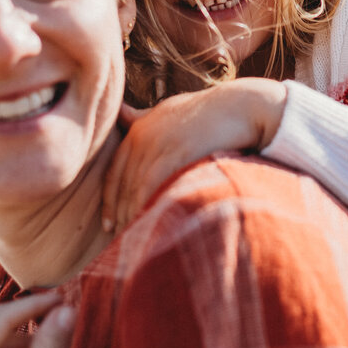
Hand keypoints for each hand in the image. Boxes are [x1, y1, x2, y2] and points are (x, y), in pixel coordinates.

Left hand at [102, 77, 287, 231]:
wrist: (240, 106)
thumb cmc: (208, 111)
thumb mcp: (169, 109)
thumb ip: (143, 117)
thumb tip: (122, 113)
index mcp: (138, 129)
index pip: (114, 172)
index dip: (109, 201)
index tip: (107, 223)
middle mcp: (142, 136)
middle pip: (122, 185)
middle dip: (119, 214)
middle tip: (119, 239)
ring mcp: (158, 144)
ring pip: (135, 189)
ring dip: (131, 216)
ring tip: (133, 240)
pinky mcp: (176, 153)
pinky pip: (152, 186)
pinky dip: (146, 207)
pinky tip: (149, 225)